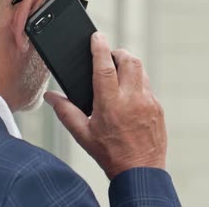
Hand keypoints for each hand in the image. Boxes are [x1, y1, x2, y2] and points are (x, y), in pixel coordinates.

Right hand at [44, 32, 167, 179]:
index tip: (97, 36)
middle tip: (108, 56)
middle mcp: (132, 99)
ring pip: (141, 70)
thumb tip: (50, 96)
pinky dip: (137, 82)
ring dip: (129, 66)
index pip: (105, 66)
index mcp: (110, 104)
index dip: (100, 47)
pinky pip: (148, 86)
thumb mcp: (82, 134)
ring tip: (117, 73)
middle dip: (118, 52)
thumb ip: (65, 112)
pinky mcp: (158, 108)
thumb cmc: (110, 154)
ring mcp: (148, 102)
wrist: (140, 173)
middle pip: (129, 60)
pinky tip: (128, 93)